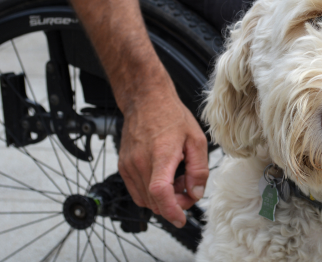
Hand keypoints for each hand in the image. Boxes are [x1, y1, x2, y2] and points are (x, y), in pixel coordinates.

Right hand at [117, 87, 208, 227]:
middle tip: (188, 188)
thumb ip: (198, 169)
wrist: (146, 101)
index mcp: (161, 155)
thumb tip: (196, 193)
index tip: (181, 219)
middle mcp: (140, 163)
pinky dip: (152, 192)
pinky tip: (164, 176)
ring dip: (163, 198)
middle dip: (175, 204)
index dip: (171, 210)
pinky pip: (137, 191)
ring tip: (177, 177)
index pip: (160, 192)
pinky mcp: (123, 166)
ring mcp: (129, 165)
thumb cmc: (172, 117)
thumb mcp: (196, 140)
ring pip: (145, 199)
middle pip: (155, 201)